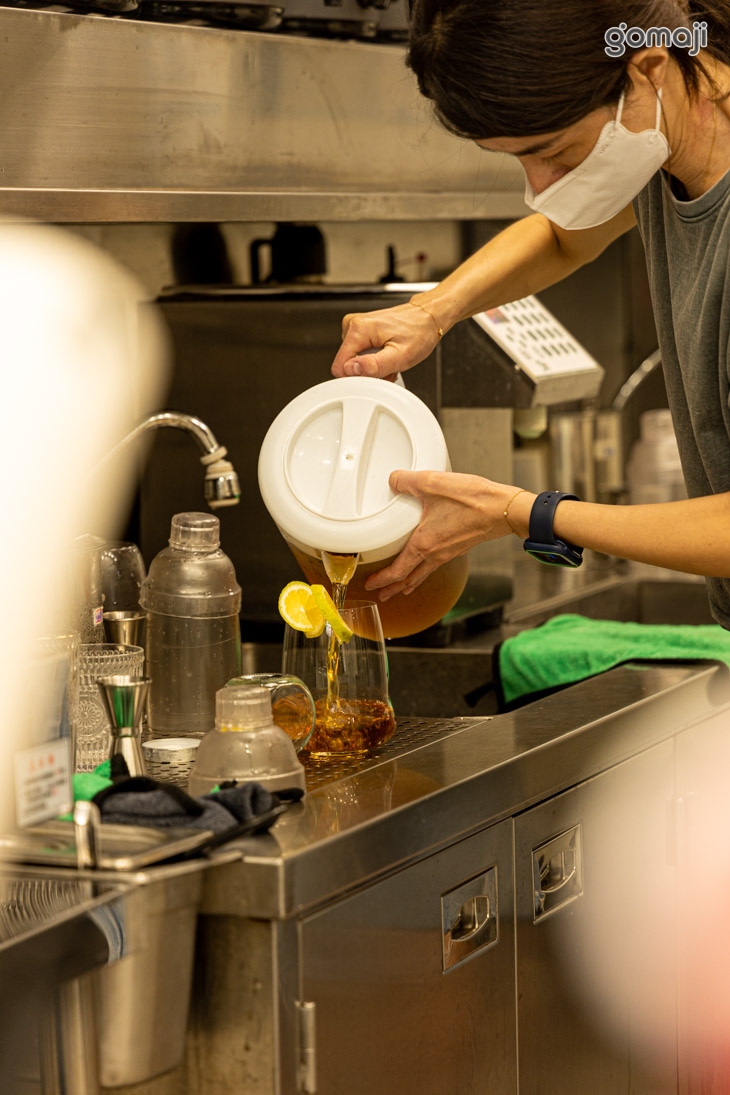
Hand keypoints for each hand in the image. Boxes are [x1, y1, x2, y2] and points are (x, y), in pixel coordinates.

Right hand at [331, 302, 441, 380]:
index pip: (339, 366)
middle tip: (387, 367)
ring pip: (354, 361)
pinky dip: (374, 359)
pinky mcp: (361, 330)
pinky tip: (387, 354)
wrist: (427, 316)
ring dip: (372, 366)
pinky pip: (360, 354)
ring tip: (390, 359)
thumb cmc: (419, 332)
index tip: (375, 375)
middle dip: (367, 372)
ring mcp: (356, 327)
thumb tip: (351, 370)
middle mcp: (353, 325)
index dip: (357, 377)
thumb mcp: (400, 355)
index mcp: (359, 329)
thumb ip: (374, 365)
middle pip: (347, 364)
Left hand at [365, 471, 531, 598]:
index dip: (382, 580)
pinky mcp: (459, 546)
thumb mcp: (431, 484)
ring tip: (401, 589)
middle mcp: (435, 554)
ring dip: (409, 583)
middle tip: (381, 595)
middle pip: (409, 579)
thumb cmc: (472, 500)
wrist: (503, 508)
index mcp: (424, 544)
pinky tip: (427, 564)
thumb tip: (392, 480)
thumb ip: (406, 481)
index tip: (371, 585)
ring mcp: (448, 552)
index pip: (398, 571)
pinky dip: (425, 571)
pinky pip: (436, 565)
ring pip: (423, 574)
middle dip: (392, 588)